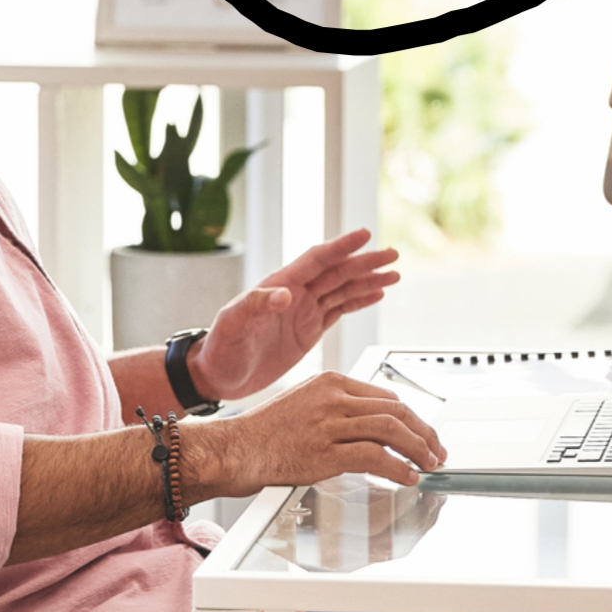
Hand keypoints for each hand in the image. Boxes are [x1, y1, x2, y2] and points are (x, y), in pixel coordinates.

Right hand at [183, 371, 444, 499]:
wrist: (237, 448)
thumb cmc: (267, 432)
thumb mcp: (305, 402)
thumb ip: (338, 407)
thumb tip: (374, 423)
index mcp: (331, 382)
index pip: (386, 396)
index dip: (412, 417)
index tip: (423, 433)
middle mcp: (333, 397)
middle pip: (395, 410)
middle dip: (423, 432)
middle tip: (437, 450)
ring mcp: (329, 424)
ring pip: (390, 429)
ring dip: (417, 448)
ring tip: (429, 464)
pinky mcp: (325, 452)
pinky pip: (374, 457)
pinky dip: (397, 467)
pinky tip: (407, 477)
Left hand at [190, 228, 400, 402]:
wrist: (218, 376)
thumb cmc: (219, 348)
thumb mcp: (233, 325)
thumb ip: (257, 305)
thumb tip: (285, 294)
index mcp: (279, 286)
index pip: (316, 260)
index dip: (340, 247)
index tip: (364, 235)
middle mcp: (294, 294)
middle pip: (337, 272)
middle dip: (365, 263)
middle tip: (392, 255)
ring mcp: (303, 312)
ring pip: (342, 290)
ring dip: (368, 281)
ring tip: (393, 274)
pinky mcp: (308, 331)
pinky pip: (339, 310)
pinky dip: (359, 302)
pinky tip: (375, 294)